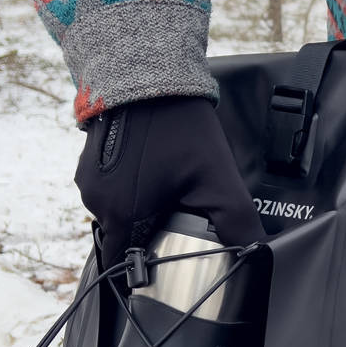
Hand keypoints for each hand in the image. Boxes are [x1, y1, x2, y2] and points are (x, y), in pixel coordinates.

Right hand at [75, 96, 264, 265]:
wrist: (150, 75)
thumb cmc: (182, 130)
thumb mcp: (219, 182)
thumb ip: (239, 226)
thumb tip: (258, 258)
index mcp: (119, 215)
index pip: (125, 266)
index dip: (149, 271)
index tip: (172, 263)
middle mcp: (94, 202)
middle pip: (126, 238)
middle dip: (153, 235)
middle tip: (182, 218)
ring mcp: (87, 180)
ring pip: (119, 213)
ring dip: (143, 210)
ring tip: (172, 193)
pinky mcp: (90, 162)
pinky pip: (112, 190)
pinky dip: (133, 189)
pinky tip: (158, 175)